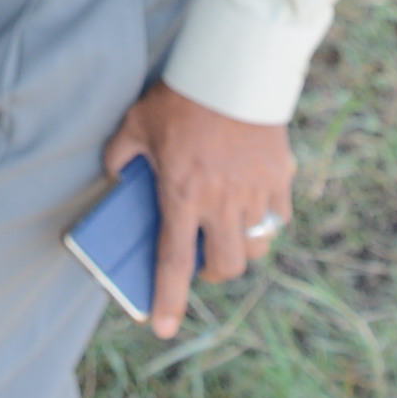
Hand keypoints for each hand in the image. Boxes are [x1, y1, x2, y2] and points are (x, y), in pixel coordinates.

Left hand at [102, 83, 294, 338]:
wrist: (234, 69)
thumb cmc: (180, 98)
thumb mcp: (136, 122)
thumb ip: (121, 155)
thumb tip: (116, 176)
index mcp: (182, 195)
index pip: (172, 262)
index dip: (167, 301)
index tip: (160, 328)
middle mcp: (221, 203)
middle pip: (225, 266)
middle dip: (213, 273)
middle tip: (202, 259)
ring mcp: (255, 192)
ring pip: (256, 246)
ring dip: (242, 248)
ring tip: (230, 233)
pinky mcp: (280, 176)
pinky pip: (278, 215)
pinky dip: (267, 219)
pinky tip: (255, 205)